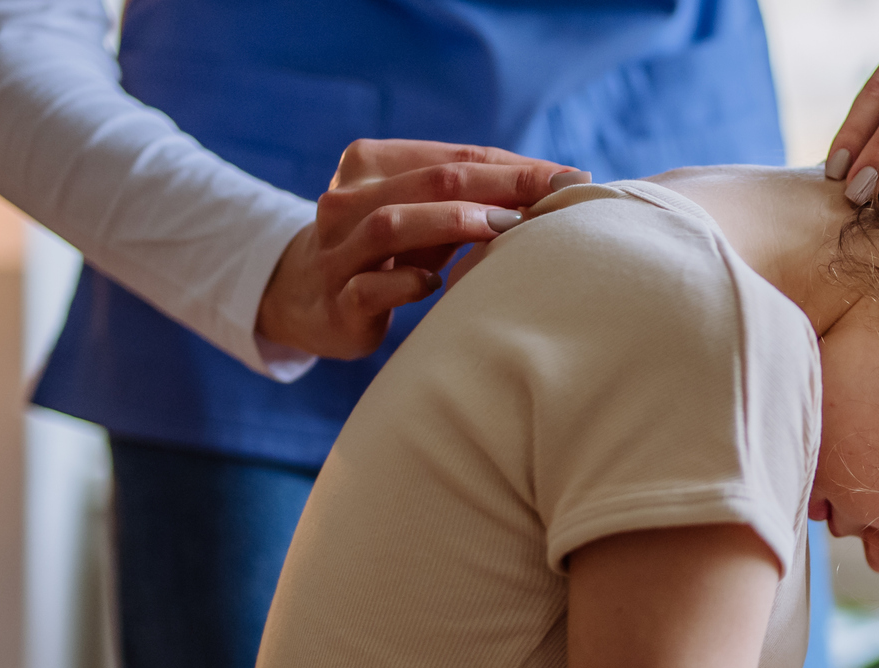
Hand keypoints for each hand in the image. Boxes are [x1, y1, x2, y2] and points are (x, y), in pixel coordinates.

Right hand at [256, 139, 581, 359]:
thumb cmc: (387, 252)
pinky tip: (436, 286)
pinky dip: (406, 284)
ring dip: (453, 222)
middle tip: (553, 196)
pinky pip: (370, 287)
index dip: (514, 165)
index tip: (571, 176)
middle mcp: (348, 199)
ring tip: (506, 227)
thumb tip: (560, 187)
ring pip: (393, 224)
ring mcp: (338, 250)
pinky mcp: (336, 299)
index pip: (454, 157)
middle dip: (498, 185)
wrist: (306, 297)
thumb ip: (475, 199)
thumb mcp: (424, 217)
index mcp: (371, 164)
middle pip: (429, 181)